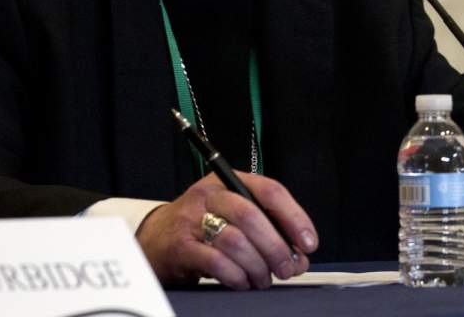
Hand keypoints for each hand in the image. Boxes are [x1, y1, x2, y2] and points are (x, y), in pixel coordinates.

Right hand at [136, 172, 318, 287]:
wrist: (155, 239)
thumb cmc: (202, 225)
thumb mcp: (232, 214)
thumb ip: (265, 227)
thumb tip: (299, 255)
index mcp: (229, 181)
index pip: (270, 190)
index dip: (294, 217)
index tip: (308, 242)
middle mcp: (210, 195)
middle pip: (252, 216)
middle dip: (277, 247)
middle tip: (288, 268)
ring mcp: (191, 220)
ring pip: (236, 241)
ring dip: (258, 265)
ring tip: (264, 279)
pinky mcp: (180, 247)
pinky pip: (216, 262)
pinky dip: (236, 276)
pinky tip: (242, 282)